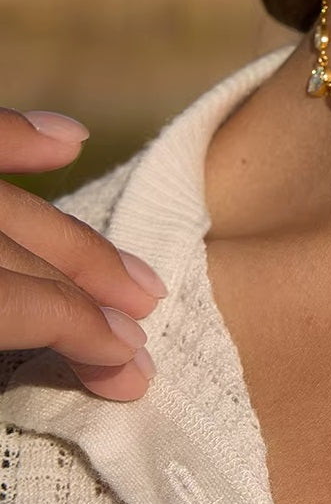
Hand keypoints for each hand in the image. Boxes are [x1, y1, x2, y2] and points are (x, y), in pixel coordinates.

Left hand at [0, 108, 166, 401]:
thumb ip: (5, 323)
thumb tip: (31, 366)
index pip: (21, 304)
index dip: (79, 331)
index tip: (124, 364)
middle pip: (25, 256)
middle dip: (93, 297)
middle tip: (142, 337)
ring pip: (13, 207)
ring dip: (77, 241)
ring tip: (136, 277)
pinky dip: (18, 137)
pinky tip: (71, 142)